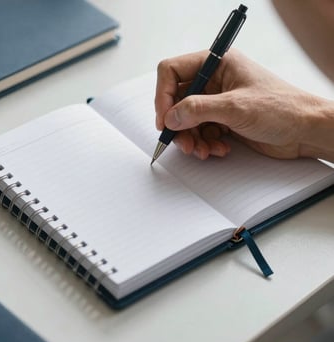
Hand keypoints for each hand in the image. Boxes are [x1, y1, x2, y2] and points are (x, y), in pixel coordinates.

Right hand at [155, 49, 333, 160]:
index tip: (164, 120)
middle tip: (183, 142)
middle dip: (179, 124)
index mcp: (217, 64)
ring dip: (192, 138)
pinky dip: (205, 143)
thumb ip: (198, 110)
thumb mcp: (235, 107)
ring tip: (203, 150)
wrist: (305, 131)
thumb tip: (170, 117)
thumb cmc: (281, 108)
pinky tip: (219, 149)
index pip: (173, 72)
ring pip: (188, 120)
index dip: (163, 96)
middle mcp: (214, 81)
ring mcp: (218, 102)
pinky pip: (201, 132)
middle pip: (178, 100)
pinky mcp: (223, 120)